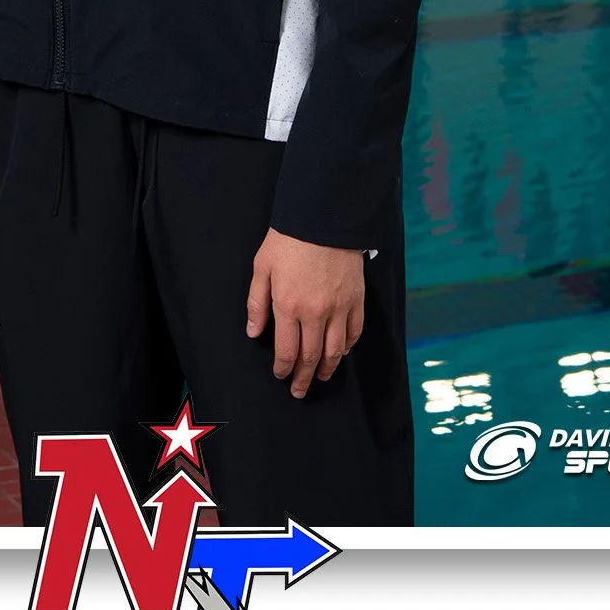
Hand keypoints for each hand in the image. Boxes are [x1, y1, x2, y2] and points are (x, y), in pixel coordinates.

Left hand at [246, 228, 365, 398]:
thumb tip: (253, 332)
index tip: (280, 375)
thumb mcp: (262, 268)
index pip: (286, 351)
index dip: (283, 368)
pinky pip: (354, 332)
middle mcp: (316, 313)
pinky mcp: (356, 299)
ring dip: (327, 369)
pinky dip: (348, 347)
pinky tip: (341, 352)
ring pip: (335, 350)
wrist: (324, 217)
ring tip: (321, 378)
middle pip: (311, 357)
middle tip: (299, 391)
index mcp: (289, 306)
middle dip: (303, 378)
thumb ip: (257, 303)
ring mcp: (339, 308)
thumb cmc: (289, 240)